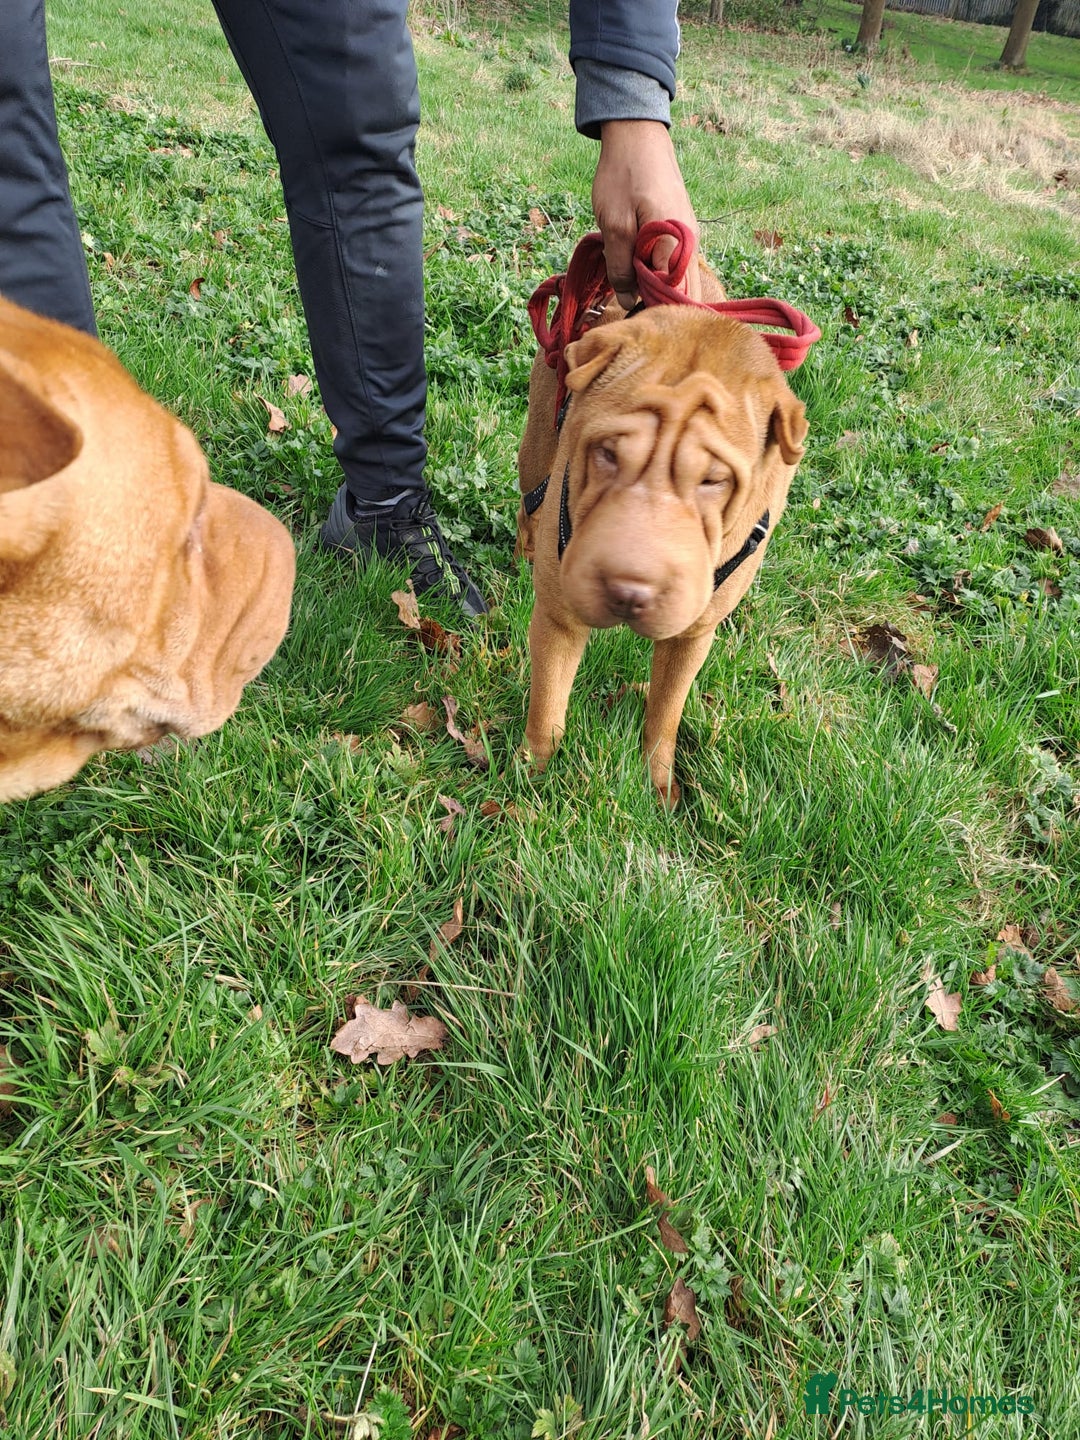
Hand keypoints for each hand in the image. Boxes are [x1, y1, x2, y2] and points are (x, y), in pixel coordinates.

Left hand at [592, 120, 699, 308]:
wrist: (637, 134)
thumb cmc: (623, 175)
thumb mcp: (614, 224)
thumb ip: (620, 267)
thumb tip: (628, 301)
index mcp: (677, 244)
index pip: (675, 298)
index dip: (653, 311)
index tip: (632, 316)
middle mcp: (691, 244)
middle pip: (686, 294)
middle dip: (660, 307)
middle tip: (632, 310)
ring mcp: (689, 237)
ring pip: (681, 280)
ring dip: (659, 290)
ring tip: (633, 291)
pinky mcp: (682, 231)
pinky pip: (676, 265)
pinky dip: (660, 274)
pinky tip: (639, 272)